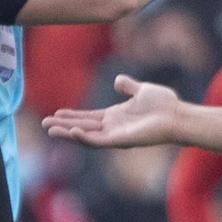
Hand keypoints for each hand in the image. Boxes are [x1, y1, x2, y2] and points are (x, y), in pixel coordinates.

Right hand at [43, 75, 182, 147]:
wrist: (176, 114)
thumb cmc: (164, 104)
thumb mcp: (141, 90)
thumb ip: (128, 86)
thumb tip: (118, 80)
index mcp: (115, 117)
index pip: (88, 117)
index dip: (72, 116)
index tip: (56, 113)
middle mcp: (113, 127)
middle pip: (83, 127)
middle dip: (64, 126)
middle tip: (44, 124)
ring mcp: (116, 135)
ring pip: (86, 136)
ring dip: (68, 133)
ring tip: (50, 130)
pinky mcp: (121, 141)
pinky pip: (98, 141)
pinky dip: (85, 137)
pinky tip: (73, 131)